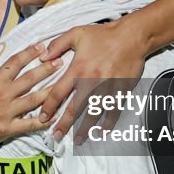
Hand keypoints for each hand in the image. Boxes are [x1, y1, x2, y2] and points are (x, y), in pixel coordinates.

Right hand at [0, 42, 59, 149]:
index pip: (15, 63)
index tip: (42, 46)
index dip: (30, 53)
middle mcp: (3, 95)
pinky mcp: (9, 128)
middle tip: (61, 61)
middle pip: (29, 79)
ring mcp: (7, 112)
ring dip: (51, 91)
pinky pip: (30, 124)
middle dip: (47, 69)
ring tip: (65, 84)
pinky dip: (44, 120)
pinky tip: (56, 115)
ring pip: (34, 100)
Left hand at [39, 20, 145, 141]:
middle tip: (57, 136)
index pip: (59, 92)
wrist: (131, 36)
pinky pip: (114, 111)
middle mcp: (91, 81)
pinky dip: (108, 123)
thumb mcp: (76, 34)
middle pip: (75, 108)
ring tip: (77, 139)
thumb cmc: (103, 35)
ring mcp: (107, 88)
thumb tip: (42, 57)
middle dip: (65, 124)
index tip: (42, 117)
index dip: (49, 106)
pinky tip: (101, 132)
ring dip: (85, 128)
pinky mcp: (121, 90)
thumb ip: (57, 45)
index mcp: (78, 69)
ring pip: (94, 113)